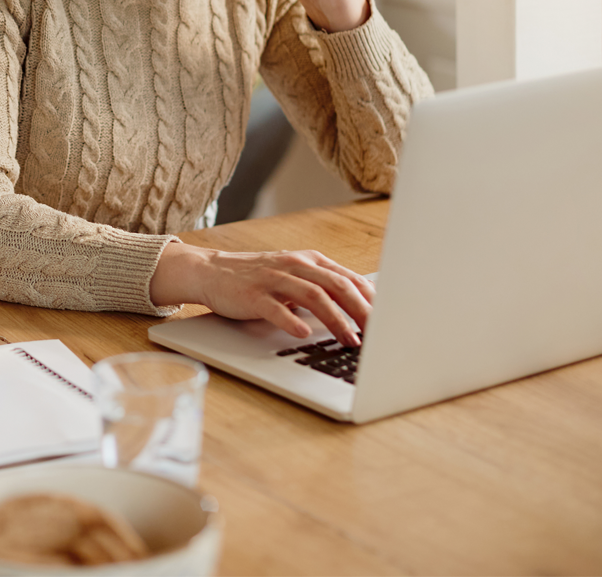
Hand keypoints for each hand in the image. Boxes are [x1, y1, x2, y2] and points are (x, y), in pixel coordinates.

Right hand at [149, 242, 372, 345]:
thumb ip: (323, 287)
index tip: (389, 321)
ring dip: (336, 319)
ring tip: (350, 339)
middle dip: (362, 310)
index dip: (371, 300)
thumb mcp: (294, 276)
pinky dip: (291, 320)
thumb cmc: (257, 278)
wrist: (212, 272)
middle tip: (379, 333)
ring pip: (313, 296)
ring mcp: (273, 279)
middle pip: (337, 285)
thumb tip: (362, 309)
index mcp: (309, 261)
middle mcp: (294, 265)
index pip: (348, 278)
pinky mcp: (252, 294)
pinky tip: (303, 333)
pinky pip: (275, 307)